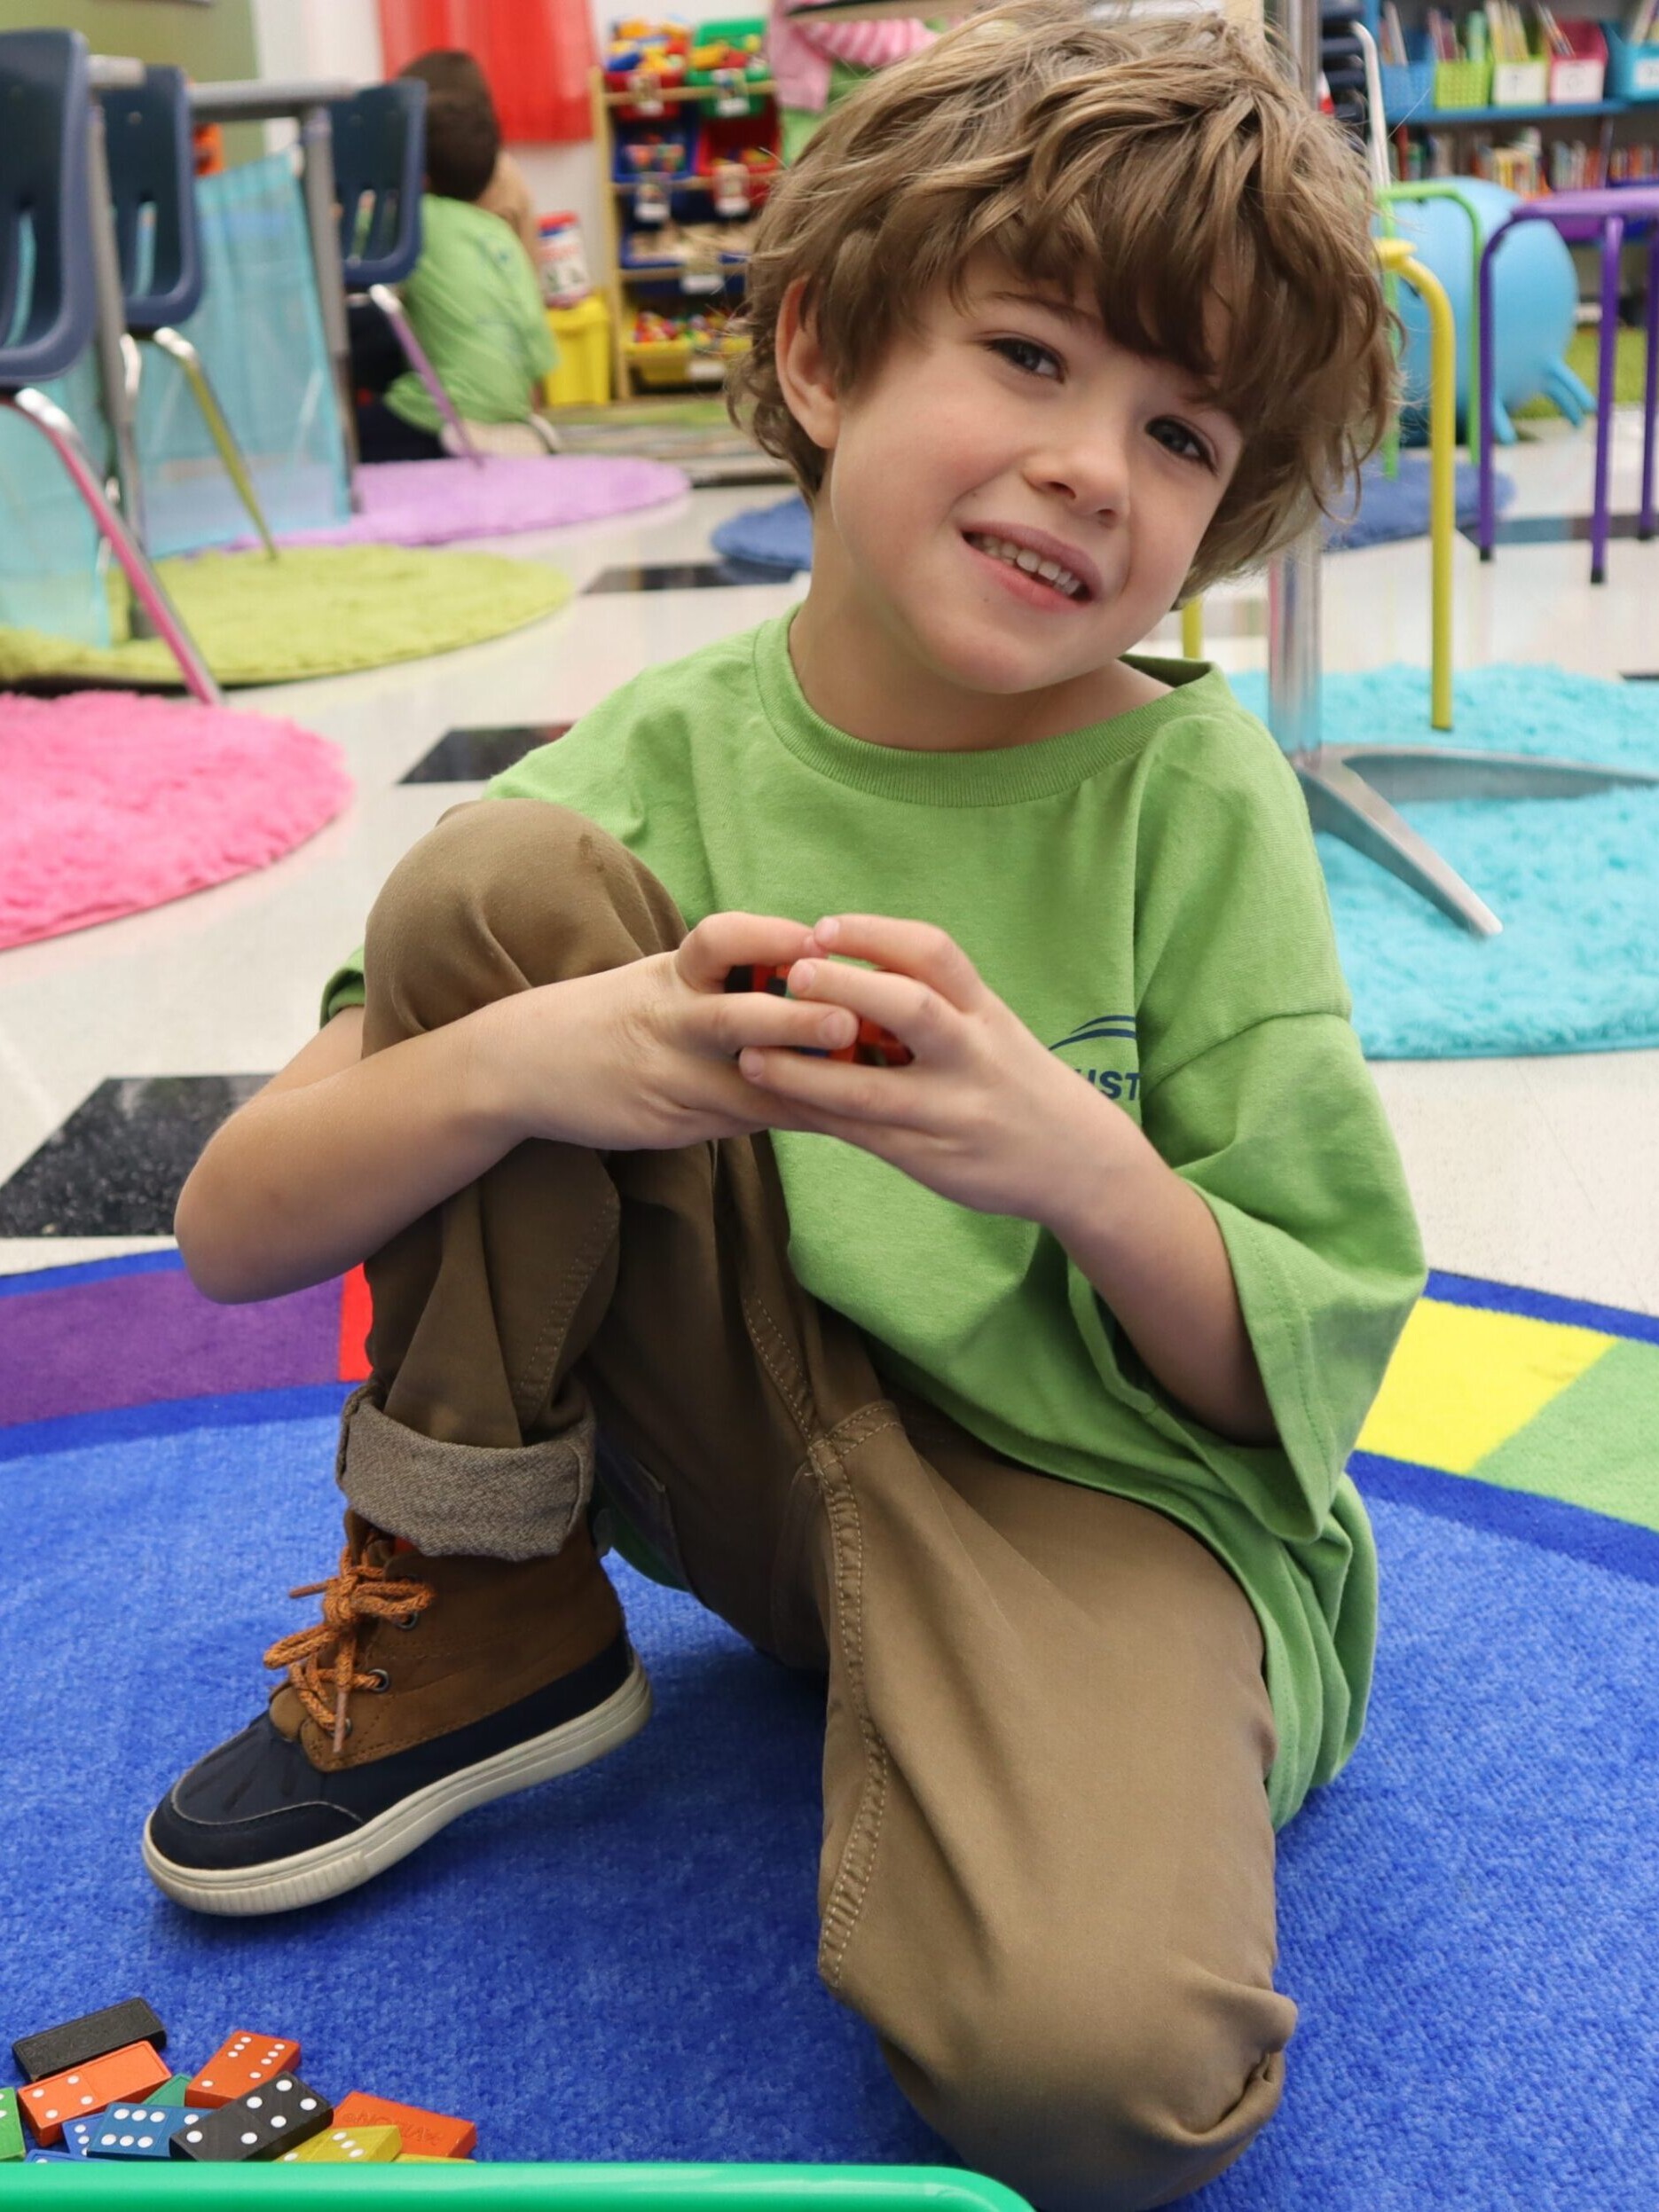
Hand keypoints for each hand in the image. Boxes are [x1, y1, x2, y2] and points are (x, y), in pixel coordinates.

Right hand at [482, 911, 874, 1151]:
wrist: (523, 1065)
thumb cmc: (614, 1013)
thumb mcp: (663, 979)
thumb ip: (727, 976)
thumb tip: (818, 969)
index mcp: (671, 973)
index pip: (719, 940)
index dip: (768, 937)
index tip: (816, 942)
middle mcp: (670, 1020)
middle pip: (737, 1016)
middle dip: (796, 1019)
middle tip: (848, 1022)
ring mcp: (668, 1078)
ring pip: (747, 1087)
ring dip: (807, 1088)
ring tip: (862, 1091)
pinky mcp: (667, 1124)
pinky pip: (738, 1124)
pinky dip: (786, 1120)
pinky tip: (832, 1121)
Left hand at [733, 914, 1130, 1220]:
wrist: (1079, 1162)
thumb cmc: (1017, 1083)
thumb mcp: (993, 1028)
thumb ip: (935, 1002)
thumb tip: (840, 970)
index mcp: (985, 1012)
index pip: (935, 954)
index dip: (876, 934)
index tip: (825, 926)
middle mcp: (973, 1056)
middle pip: (911, 1009)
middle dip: (848, 988)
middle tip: (790, 976)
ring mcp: (952, 1111)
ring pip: (871, 1089)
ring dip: (804, 1073)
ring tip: (751, 1055)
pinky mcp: (931, 1159)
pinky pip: (863, 1135)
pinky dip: (817, 1117)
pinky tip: (778, 1105)